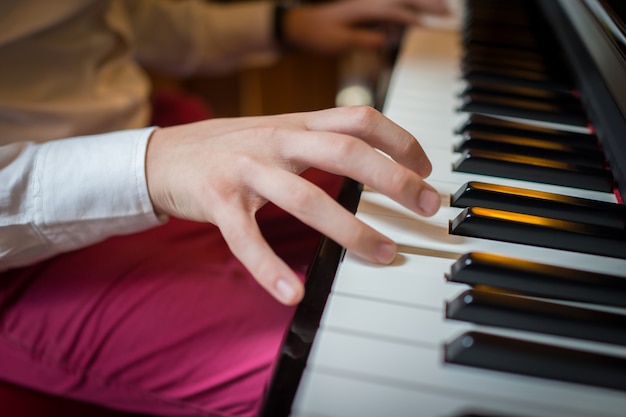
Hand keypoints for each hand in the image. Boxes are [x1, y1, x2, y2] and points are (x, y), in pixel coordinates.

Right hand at [146, 106, 439, 304]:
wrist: (162, 155)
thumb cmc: (229, 149)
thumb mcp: (277, 134)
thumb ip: (318, 142)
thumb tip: (370, 160)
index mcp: (295, 124)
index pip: (358, 117)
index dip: (399, 138)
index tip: (426, 166)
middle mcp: (275, 140)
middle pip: (345, 151)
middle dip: (394, 178)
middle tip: (428, 206)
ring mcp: (245, 170)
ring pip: (305, 198)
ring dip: (350, 229)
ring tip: (383, 255)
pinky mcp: (217, 201)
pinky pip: (247, 238)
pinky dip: (270, 268)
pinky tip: (293, 293)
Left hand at [284, 0, 449, 52]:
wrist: (300, 26)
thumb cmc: (318, 34)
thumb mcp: (339, 42)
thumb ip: (364, 40)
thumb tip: (387, 40)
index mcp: (365, 8)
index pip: (397, 9)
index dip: (415, 16)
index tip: (433, 25)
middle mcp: (370, 1)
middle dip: (429, 3)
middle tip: (450, 13)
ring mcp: (370, 3)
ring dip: (424, 2)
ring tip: (444, 11)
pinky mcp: (369, 9)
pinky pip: (395, 5)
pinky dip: (411, 9)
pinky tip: (420, 17)